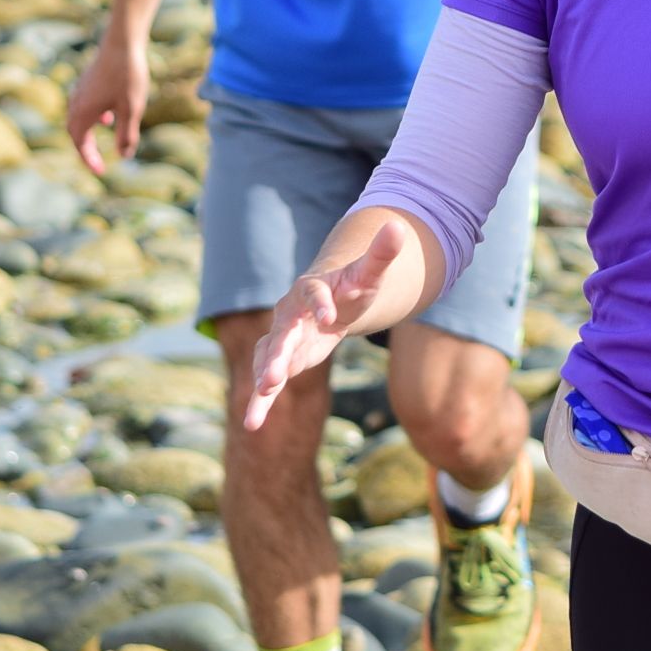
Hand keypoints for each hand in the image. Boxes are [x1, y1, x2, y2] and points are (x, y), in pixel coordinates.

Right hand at [65, 37, 153, 176]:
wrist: (123, 42)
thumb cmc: (128, 76)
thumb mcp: (131, 109)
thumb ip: (127, 134)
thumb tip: (124, 156)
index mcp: (83, 112)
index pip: (81, 144)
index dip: (89, 160)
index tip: (101, 171)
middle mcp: (77, 102)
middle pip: (75, 133)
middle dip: (85, 149)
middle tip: (97, 163)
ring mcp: (80, 90)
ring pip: (78, 118)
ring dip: (87, 134)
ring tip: (99, 144)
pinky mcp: (87, 81)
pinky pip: (84, 106)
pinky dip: (92, 118)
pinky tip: (108, 117)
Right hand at [244, 222, 405, 429]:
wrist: (332, 302)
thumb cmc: (353, 286)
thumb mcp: (370, 273)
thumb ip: (382, 254)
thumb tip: (398, 227)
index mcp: (311, 289)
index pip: (314, 294)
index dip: (321, 304)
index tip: (331, 317)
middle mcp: (289, 313)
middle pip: (283, 331)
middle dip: (279, 351)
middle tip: (276, 374)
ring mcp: (282, 338)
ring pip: (269, 357)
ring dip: (265, 376)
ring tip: (262, 396)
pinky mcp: (281, 360)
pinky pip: (268, 382)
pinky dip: (260, 402)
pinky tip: (251, 423)